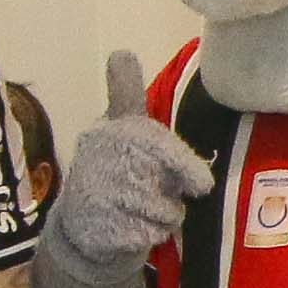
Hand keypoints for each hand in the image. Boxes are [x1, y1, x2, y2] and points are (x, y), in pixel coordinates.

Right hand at [45, 50, 213, 277]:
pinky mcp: (97, 228)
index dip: (184, 165)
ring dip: (165, 217)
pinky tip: (136, 229)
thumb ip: (125, 95)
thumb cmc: (114, 170)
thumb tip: (120, 52)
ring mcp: (95, 195)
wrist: (83, 226)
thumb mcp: (120, 129)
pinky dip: (150, 236)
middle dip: (173, 195)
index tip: (203, 185)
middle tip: (169, 196)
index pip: (153, 143)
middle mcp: (98, 160)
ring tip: (148, 211)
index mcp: (107, 133)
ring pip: (159, 212)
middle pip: (161, 182)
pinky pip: (146, 235)